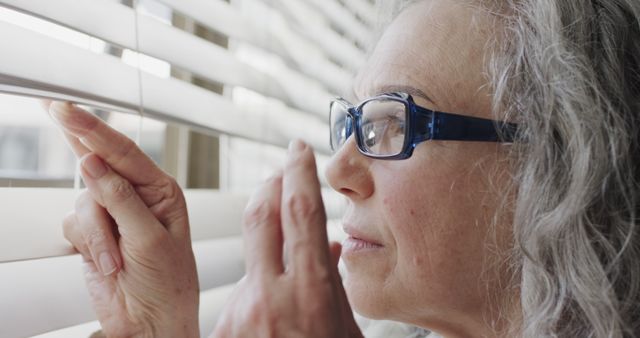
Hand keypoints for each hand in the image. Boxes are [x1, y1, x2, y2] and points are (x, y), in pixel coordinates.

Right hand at [47, 102, 198, 337]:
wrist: (151, 322)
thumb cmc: (168, 283)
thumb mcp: (151, 238)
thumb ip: (121, 199)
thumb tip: (93, 164)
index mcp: (161, 191)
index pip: (125, 152)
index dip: (95, 129)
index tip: (69, 110)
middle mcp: (136, 197)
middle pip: (100, 160)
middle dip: (80, 137)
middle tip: (56, 107)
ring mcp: (113, 215)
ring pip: (83, 200)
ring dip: (96, 232)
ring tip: (115, 258)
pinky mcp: (93, 234)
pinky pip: (74, 225)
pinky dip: (87, 244)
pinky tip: (106, 262)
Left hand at [211, 140, 361, 337]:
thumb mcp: (345, 331)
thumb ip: (336, 287)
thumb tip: (330, 249)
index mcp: (310, 294)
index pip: (301, 212)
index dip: (299, 172)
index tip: (298, 150)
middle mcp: (269, 297)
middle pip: (260, 214)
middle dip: (270, 185)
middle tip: (279, 174)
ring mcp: (239, 312)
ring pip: (251, 261)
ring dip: (268, 258)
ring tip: (287, 283)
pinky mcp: (219, 328)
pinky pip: (240, 295)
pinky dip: (257, 295)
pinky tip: (271, 315)